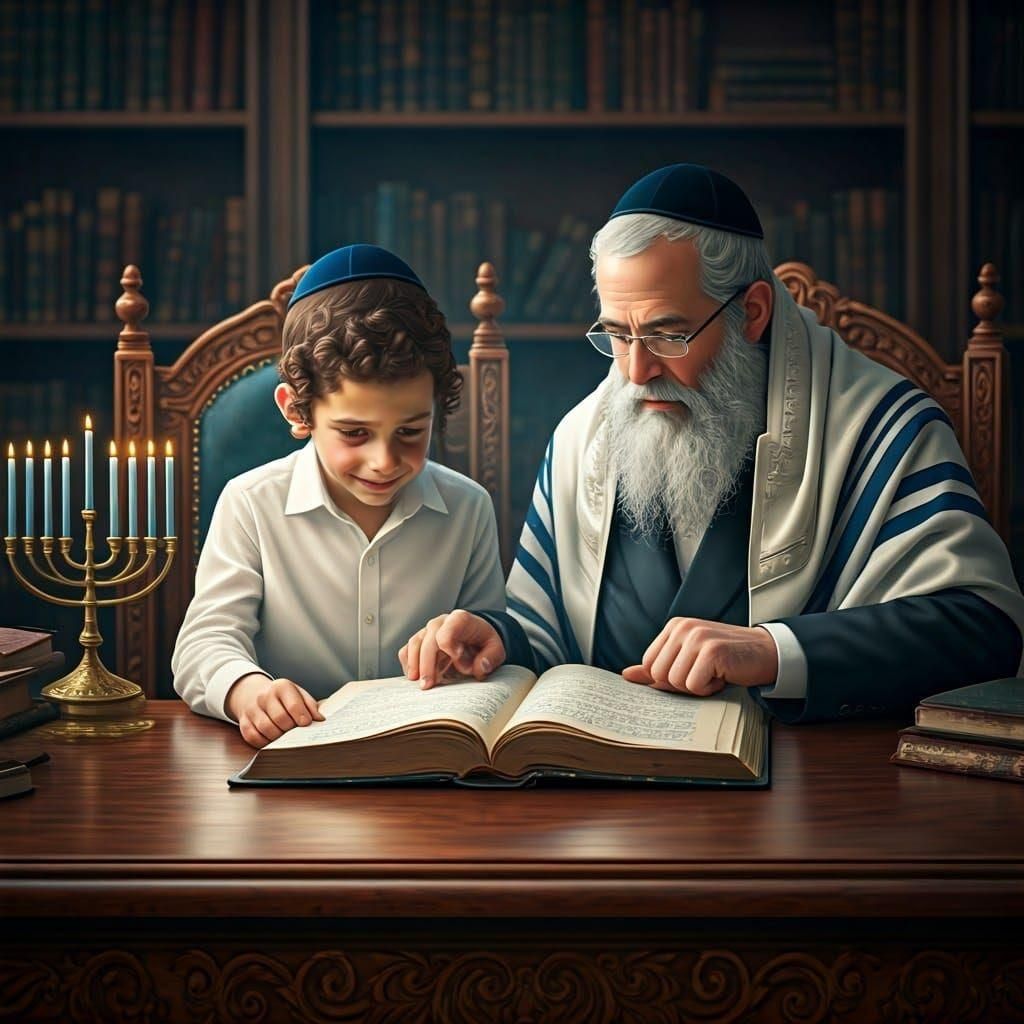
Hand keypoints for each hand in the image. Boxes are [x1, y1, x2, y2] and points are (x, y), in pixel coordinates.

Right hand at [226, 673, 324, 747]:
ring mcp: (252, 709)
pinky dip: (264, 742)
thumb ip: (310, 706)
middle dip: (290, 729)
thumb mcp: (298, 694)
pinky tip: (271, 738)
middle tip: (294, 731)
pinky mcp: (244, 722)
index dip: (302, 718)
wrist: (254, 694)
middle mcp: (265, 696)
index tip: (306, 724)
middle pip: (280, 719)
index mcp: (282, 687)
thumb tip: (320, 720)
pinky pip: (254, 737)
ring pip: (266, 729)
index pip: (294, 705)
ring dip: (278, 737)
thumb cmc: (283, 698)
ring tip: (284, 735)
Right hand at [399, 610, 505, 688]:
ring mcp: (428, 631)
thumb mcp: (496, 649)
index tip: (457, 662)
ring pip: (415, 644)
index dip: (449, 647)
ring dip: (415, 666)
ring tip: (421, 685)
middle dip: (427, 664)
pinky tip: (415, 678)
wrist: (476, 638)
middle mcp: (441, 622)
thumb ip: (490, 658)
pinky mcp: (419, 642)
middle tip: (428, 685)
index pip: (447, 631)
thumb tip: (479, 668)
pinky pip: (407, 651)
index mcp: (460, 620)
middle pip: (428, 640)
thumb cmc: (484, 643)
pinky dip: (408, 665)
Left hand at [622, 619, 777, 696]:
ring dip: (697, 686)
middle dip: (682, 684)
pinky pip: (694, 685)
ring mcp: (697, 637)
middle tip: (705, 673)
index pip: (649, 665)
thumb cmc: (726, 659)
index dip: (668, 678)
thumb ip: (658, 667)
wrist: (765, 652)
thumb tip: (626, 675)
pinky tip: (723, 675)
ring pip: (675, 682)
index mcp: (674, 627)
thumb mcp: (688, 659)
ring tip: (715, 673)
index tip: (691, 671)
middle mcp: (682, 627)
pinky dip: (709, 689)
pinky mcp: (711, 650)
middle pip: (659, 675)